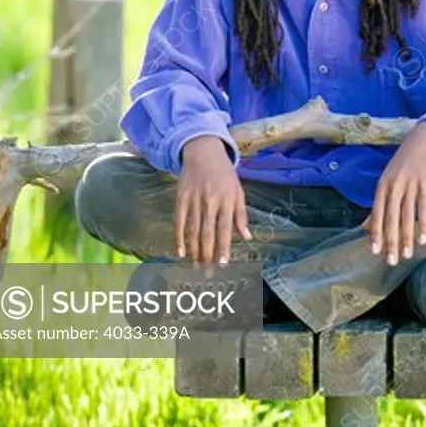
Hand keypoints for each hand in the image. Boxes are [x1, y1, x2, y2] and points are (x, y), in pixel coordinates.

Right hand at [175, 135, 250, 263]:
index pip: (225, 229)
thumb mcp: (238, 190)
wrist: (203, 152)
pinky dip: (179, 237)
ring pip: (193, 230)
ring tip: (196, 267)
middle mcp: (211, 201)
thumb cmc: (224, 174)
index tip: (222, 264)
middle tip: (207, 274)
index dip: (223, 248)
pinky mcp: (181, 198)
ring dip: (194, 250)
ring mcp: (194, 200)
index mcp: (227, 200)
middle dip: (208, 255)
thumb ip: (241, 215)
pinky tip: (180, 251)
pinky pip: (179, 221)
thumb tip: (247, 237)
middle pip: (208, 233)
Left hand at [360, 118, 425, 265]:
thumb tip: (365, 226)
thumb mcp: (388, 179)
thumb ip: (379, 203)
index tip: (375, 252)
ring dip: (407, 238)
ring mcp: (410, 184)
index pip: (376, 213)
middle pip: (390, 218)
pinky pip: (424, 208)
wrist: (425, 139)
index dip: (375, 233)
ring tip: (407, 255)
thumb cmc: (405, 163)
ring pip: (407, 216)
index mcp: (382, 185)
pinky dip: (423, 224)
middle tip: (391, 261)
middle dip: (390, 241)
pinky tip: (424, 239)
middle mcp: (394, 185)